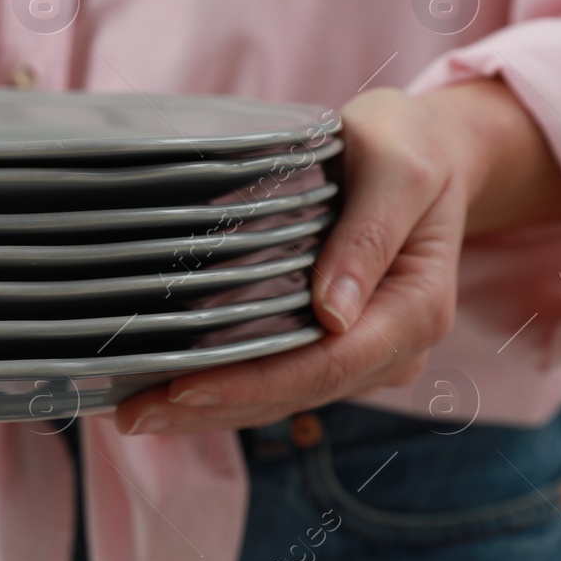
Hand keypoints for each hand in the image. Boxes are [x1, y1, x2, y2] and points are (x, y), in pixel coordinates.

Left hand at [113, 80, 560, 435]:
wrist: (428, 151)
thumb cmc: (406, 147)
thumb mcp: (397, 167)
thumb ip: (369, 235)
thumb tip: (331, 313)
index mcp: (414, 309)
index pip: (326, 365)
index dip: (251, 383)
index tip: (182, 387)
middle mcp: (394, 347)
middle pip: (294, 394)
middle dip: (212, 409)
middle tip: (132, 414)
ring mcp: (365, 354)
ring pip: (280, 397)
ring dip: (209, 411)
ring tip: (135, 413)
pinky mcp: (336, 347)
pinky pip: (278, 379)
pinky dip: (225, 389)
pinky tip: (168, 391)